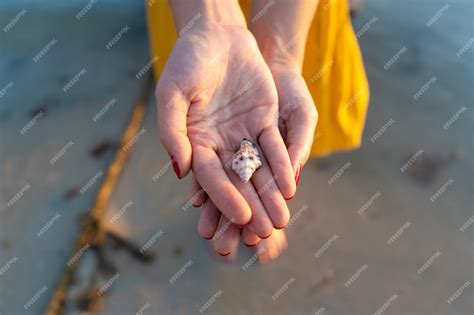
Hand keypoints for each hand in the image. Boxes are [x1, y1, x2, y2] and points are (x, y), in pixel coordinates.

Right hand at [155, 24, 295, 236]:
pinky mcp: (263, 120)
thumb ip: (173, 131)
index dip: (225, 197)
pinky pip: (273, 146)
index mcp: (194, 142)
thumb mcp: (173, 92)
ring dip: (270, 193)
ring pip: (258, 169)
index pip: (210, 177)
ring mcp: (243, 133)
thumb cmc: (188, 60)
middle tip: (265, 230)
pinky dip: (282, 165)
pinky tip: (291, 185)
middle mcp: (219, 143)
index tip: (240, 217)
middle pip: (237, 180)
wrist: (216, 34)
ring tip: (281, 218)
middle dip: (252, 205)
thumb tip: (181, 171)